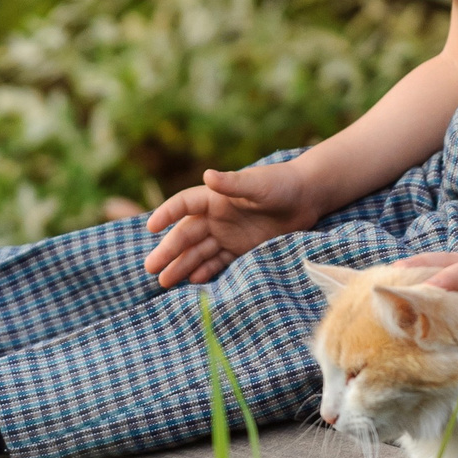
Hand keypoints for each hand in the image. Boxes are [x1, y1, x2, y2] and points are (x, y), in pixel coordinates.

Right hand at [142, 159, 319, 286]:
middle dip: (168, 251)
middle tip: (150, 268)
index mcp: (215, 197)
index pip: (183, 205)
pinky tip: (193, 282)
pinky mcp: (241, 248)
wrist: (307, 197)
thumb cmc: (281, 184)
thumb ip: (233, 183)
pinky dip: (206, 272)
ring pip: (198, 252)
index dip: (166, 214)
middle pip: (186, 234)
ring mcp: (228, 234)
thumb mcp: (257, 184)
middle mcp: (216, 216)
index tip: (150, 228)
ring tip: (164, 282)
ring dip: (182, 265)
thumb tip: (207, 175)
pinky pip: (218, 262)